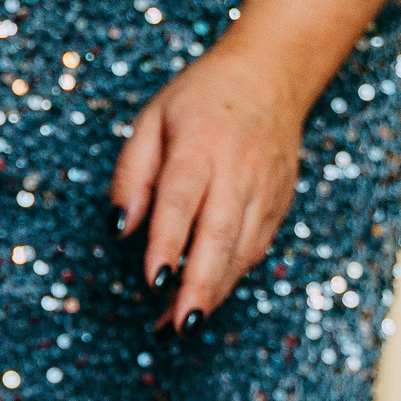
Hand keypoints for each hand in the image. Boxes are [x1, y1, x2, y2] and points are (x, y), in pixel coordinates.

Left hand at [109, 44, 312, 332]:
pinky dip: (233, 277)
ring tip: (183, 325)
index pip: (182, 199)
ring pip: (243, 249)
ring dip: (215, 291)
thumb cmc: (198, 100)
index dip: (168, 242)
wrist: (271, 75)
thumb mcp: (150, 121)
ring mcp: (265, 188)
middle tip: (180, 325)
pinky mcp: (279, 202)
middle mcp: (238, 168)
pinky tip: (207, 298)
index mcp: (200, 144)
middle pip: (220, 234)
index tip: (153, 280)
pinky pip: (256, 248)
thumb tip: (120, 229)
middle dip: (200, 284)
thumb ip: (132, 175)